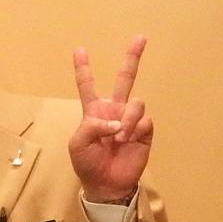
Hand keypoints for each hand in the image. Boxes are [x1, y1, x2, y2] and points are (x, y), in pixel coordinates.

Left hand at [68, 36, 152, 200]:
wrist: (107, 183)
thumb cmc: (87, 163)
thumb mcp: (78, 144)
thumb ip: (92, 126)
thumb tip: (116, 122)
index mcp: (94, 111)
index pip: (87, 85)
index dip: (83, 68)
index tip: (79, 50)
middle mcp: (114, 111)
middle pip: (125, 79)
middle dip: (132, 58)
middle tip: (140, 37)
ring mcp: (130, 119)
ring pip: (136, 102)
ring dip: (127, 119)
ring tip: (119, 137)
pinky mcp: (144, 131)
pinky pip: (145, 120)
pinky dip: (135, 129)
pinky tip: (128, 141)